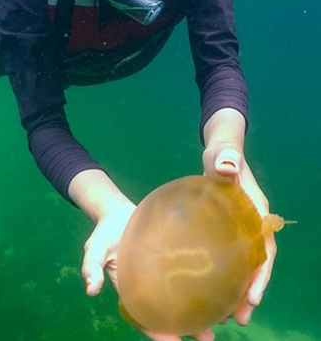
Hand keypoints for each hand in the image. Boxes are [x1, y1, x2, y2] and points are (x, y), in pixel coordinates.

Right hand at [82, 208, 215, 340]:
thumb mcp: (95, 248)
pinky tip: (219, 287)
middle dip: (188, 327)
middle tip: (207, 337)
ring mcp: (162, 272)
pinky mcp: (173, 258)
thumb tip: (90, 289)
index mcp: (130, 289)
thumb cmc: (105, 232)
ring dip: (201, 308)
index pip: (145, 316)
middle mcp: (149, 285)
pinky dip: (202, 284)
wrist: (117, 210)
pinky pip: (187, 275)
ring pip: (183, 296)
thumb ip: (92, 266)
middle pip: (169, 312)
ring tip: (222, 318)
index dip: (158, 332)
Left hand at [202, 142, 276, 325]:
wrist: (220, 155)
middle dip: (251, 291)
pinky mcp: (226, 231)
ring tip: (227, 316)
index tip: (253, 296)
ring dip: (238, 289)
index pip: (264, 248)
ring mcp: (241, 230)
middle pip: (256, 263)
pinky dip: (224, 275)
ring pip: (244, 264)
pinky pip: (229, 257)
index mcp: (256, 212)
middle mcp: (253, 225)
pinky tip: (210, 291)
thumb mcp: (223, 156)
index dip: (261, 273)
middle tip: (239, 318)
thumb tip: (226, 167)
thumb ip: (226, 159)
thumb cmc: (223, 156)